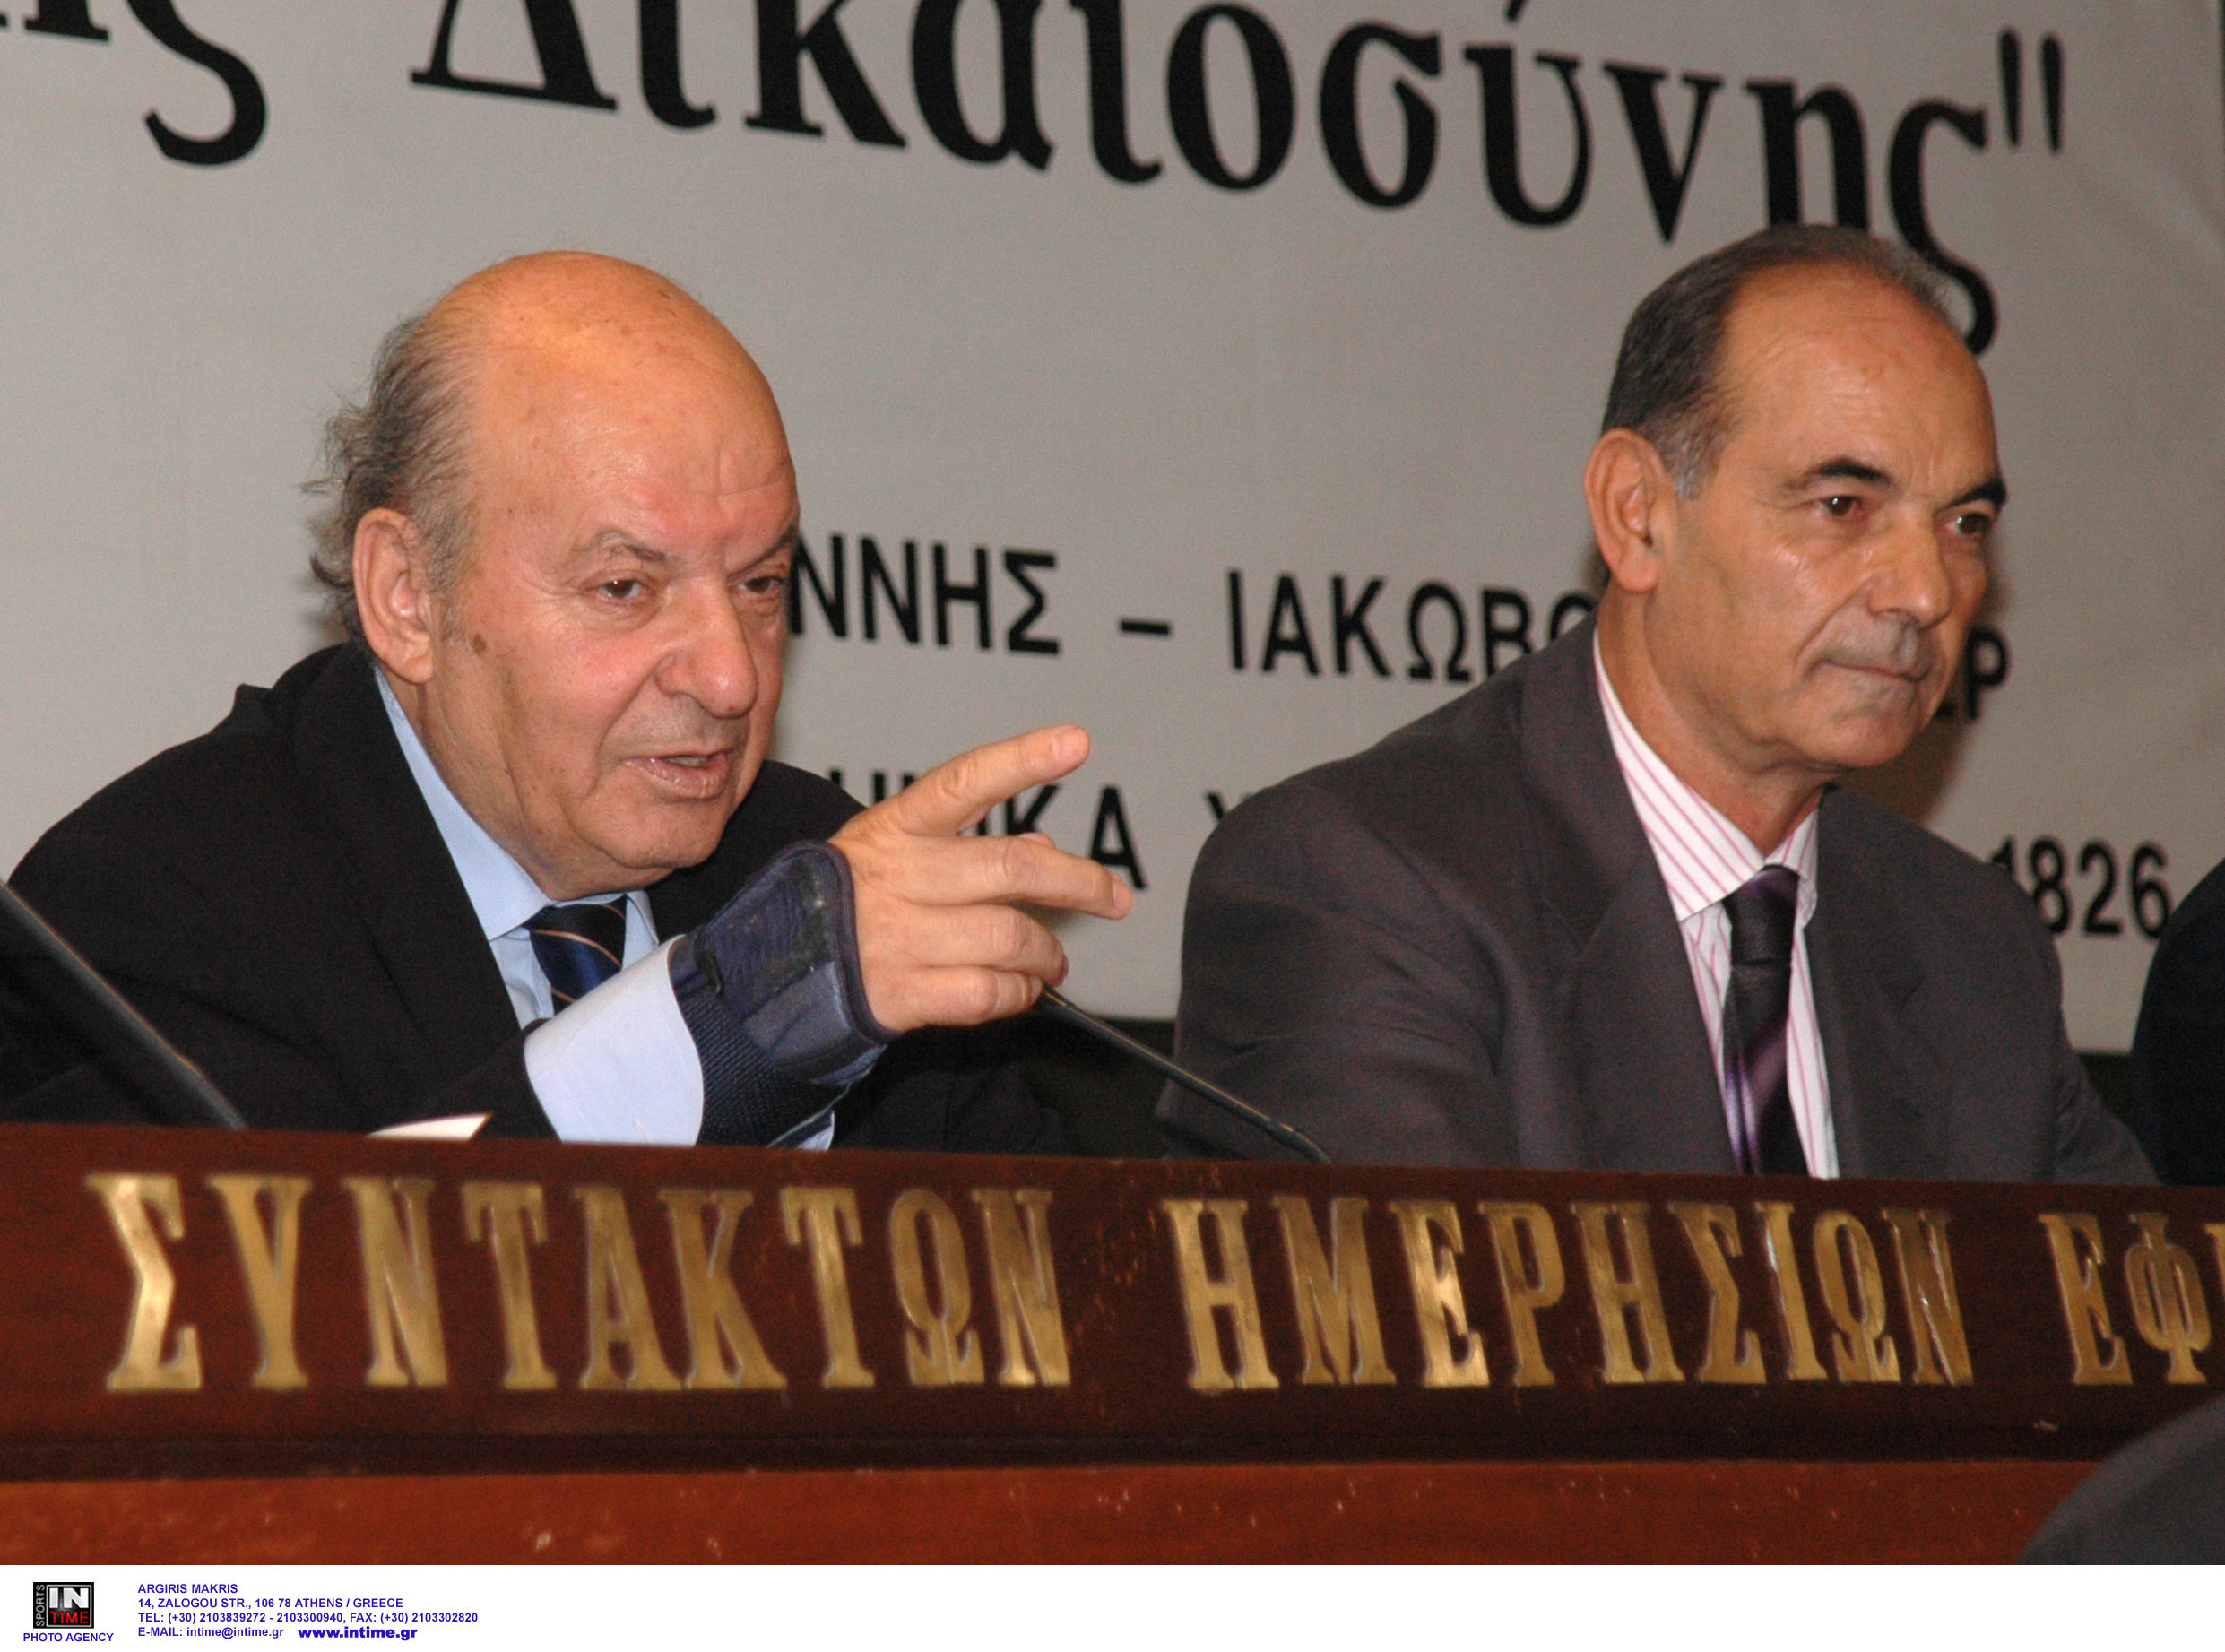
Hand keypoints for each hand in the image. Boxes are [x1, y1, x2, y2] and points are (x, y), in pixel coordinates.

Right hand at [830, 726, 1132, 1032]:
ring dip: (1047, 953)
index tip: (1076, 742)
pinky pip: (988, 993)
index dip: (1023, 760)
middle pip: (1011, 869)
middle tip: (1114, 896)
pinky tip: (1020, 990)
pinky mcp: (901, 993)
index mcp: (896, 827)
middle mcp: (899, 876)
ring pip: (1010, 937)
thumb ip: (965, 844)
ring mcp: (899, 936)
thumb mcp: (891, 851)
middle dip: (1080, 883)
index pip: (966, 782)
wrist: (770, 971)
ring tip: (1051, 960)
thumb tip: (1043, 847)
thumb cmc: (842, 900)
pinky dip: (1018, 994)